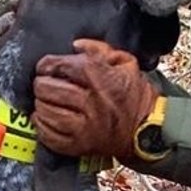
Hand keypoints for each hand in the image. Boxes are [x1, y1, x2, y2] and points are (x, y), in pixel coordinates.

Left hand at [34, 39, 158, 159]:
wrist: (149, 128)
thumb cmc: (135, 95)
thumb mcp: (125, 63)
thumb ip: (99, 49)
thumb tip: (76, 45)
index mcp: (99, 77)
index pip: (58, 66)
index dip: (46, 65)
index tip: (45, 67)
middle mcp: (89, 102)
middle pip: (47, 88)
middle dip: (41, 84)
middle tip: (44, 84)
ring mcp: (84, 127)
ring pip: (46, 112)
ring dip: (41, 105)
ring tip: (45, 101)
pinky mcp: (80, 145)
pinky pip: (50, 136)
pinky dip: (42, 126)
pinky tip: (45, 119)